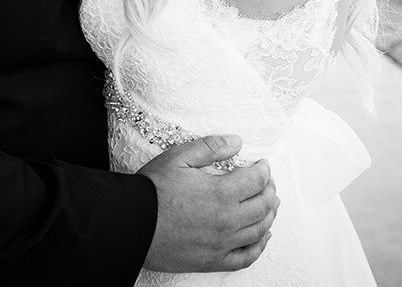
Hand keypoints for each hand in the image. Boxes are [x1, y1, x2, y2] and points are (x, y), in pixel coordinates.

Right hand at [137, 135, 277, 273]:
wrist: (132, 224)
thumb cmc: (152, 190)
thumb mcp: (178, 157)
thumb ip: (210, 147)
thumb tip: (237, 142)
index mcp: (221, 193)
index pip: (257, 180)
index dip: (263, 170)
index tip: (262, 165)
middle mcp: (227, 220)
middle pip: (263, 205)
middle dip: (269, 190)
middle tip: (267, 182)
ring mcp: (222, 243)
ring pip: (259, 230)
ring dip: (269, 215)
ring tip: (270, 204)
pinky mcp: (214, 260)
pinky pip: (247, 257)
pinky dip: (260, 246)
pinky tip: (263, 237)